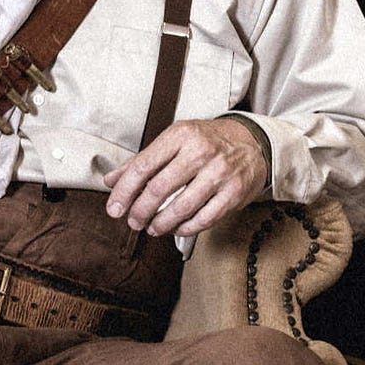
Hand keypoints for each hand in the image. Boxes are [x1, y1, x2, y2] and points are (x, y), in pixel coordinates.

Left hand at [104, 117, 267, 238]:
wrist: (253, 142)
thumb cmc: (208, 141)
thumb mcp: (175, 140)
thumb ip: (143, 160)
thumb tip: (112, 180)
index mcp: (180, 135)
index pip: (142, 166)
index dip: (124, 192)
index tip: (114, 208)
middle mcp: (200, 152)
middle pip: (158, 189)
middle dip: (140, 211)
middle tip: (133, 221)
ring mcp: (219, 173)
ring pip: (181, 208)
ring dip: (161, 224)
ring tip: (152, 228)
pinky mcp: (234, 193)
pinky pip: (204, 219)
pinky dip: (185, 228)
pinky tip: (176, 228)